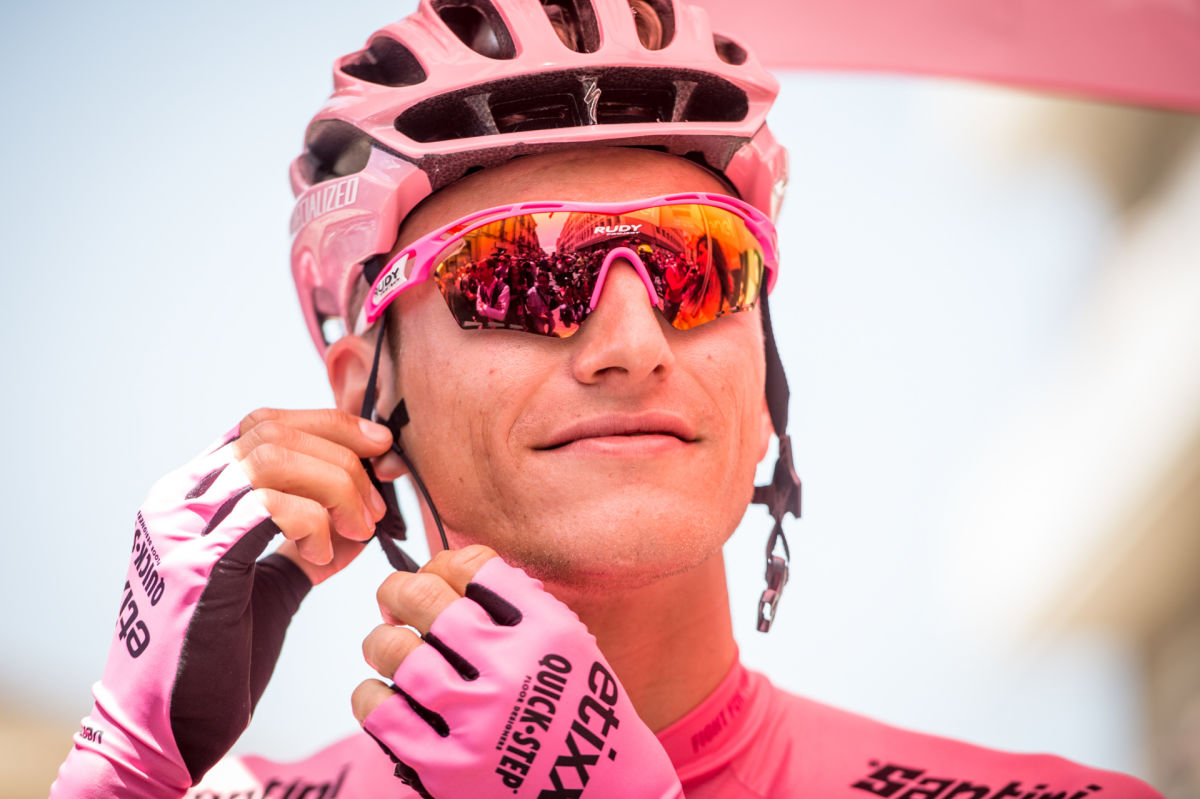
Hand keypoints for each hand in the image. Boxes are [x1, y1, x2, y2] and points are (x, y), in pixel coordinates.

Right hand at [52, 413, 392, 796]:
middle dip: (342, 459)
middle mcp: (176, 499)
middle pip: (271, 432)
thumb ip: (309, 541)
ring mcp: (178, 528)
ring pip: (272, 458)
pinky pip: (267, 507)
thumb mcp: (272, 583)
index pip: (261, 425)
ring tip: (356, 531)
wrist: (169, 726)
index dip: (327, 425)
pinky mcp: (194, 564)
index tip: (378, 447)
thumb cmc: (219, 655)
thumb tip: (364, 512)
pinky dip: (311, 522)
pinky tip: (321, 556)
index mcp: (191, 495)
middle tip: (375, 507)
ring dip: (334, 487)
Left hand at [353, 546, 683, 798]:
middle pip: (425, 599)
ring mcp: (475, 719)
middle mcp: (510, 668)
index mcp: (544, 631)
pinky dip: (370, 694)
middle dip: (399, 590)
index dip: (442, 564)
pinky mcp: (446, 767)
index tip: (437, 577)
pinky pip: (382, 713)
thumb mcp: (568, 644)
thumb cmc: (578, 713)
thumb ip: (518, 605)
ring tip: (385, 645)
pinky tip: (380, 692)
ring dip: (381, 641)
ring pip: (396, 652)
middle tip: (394, 598)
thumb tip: (444, 574)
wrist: (605, 794)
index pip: (472, 567)